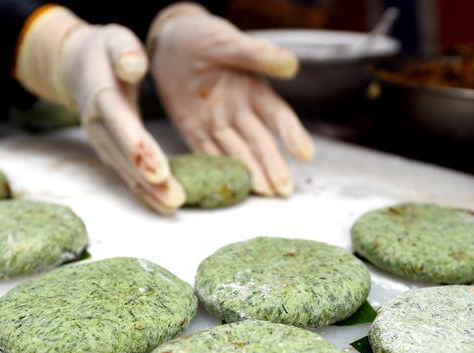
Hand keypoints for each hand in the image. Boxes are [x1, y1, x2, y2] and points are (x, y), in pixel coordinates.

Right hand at [15, 7, 183, 212]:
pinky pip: (126, 174)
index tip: (158, 170)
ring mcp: (102, 141)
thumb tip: (132, 66)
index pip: (120, 123)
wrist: (77, 66)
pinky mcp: (109, 151)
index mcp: (101, 95)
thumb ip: (124, 51)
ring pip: (125, 171)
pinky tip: (162, 204)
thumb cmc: (105, 51)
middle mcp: (98, 124)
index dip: (138, 147)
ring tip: (172, 206)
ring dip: (148, 192)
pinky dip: (143, 191)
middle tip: (174, 199)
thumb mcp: (114, 40)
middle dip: (148, 180)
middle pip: (124, 156)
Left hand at [149, 3, 314, 195]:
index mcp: (254, 89)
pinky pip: (206, 153)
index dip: (292, 134)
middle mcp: (240, 111)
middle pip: (260, 142)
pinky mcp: (194, 131)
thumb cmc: (202, 37)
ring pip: (236, 153)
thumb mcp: (228, 41)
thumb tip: (291, 64)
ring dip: (250, 173)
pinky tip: (229, 186)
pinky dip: (217, 170)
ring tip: (263, 193)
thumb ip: (257, 55)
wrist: (169, 43)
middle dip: (272, 166)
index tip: (305, 154)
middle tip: (283, 190)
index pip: (278, 115)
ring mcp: (217, 123)